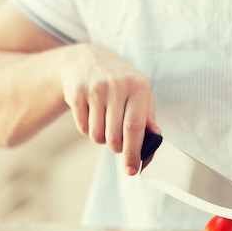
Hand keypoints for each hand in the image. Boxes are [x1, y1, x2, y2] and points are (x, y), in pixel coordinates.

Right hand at [61, 43, 160, 174]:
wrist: (89, 59)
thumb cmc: (122, 83)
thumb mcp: (141, 94)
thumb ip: (148, 118)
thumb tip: (155, 140)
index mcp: (138, 87)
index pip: (135, 128)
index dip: (133, 153)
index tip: (132, 170)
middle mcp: (116, 86)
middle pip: (114, 137)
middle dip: (116, 148)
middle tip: (117, 142)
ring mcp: (94, 88)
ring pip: (97, 135)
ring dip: (102, 138)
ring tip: (105, 123)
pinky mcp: (76, 93)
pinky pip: (83, 128)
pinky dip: (88, 130)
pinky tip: (92, 115)